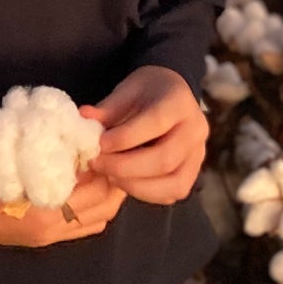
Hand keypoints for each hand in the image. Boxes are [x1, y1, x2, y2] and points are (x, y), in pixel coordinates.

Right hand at [0, 154, 125, 246]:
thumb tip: (79, 143)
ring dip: (105, 196)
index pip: (97, 190)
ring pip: (97, 220)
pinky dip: (91, 208)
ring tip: (98, 171)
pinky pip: (82, 227)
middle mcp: (53, 229)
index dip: (105, 166)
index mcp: (46, 210)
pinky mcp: (43, 239)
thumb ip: (48, 156)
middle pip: (105, 209)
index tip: (102, 145)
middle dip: (113, 183)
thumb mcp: (13, 158)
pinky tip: (83, 187)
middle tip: (108, 157)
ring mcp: (49, 238)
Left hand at [78, 65, 208, 205]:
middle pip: (165, 158)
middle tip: (97, 164)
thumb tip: (84, 118)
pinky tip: (124, 182)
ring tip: (109, 176)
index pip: (156, 123)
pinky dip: (147, 193)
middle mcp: (196, 129)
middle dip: (125, 167)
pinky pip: (174, 191)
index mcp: (180, 101)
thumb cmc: (146, 92)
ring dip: (136, 185)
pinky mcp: (194, 172)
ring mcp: (198, 154)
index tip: (98, 144)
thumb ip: (108, 108)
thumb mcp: (127, 90)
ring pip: (174, 182)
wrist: (171, 94)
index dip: (125, 137)